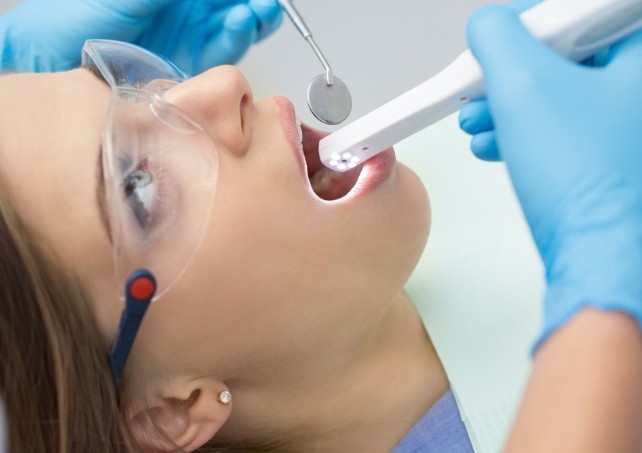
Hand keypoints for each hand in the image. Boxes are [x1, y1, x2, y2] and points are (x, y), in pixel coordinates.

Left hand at [0, 0, 281, 73]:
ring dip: (251, 19)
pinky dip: (237, 39)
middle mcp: (184, 13)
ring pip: (234, 28)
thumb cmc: (72, 14)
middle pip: (233, 7)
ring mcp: (188, 39)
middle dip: (255, 5)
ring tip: (255, 12)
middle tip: (265, 4)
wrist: (50, 59)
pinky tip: (242, 24)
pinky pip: (222, 55)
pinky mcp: (187, 68)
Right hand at [464, 5, 641, 347]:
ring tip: (479, 120)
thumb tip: (487, 27)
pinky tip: (496, 140)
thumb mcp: (524, 87)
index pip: (576, 11)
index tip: (499, 37)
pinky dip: (524, 129)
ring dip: (508, 103)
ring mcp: (627, 120)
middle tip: (484, 83)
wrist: (600, 252)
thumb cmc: (587, 184)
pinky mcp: (610, 150)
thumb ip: (497, 40)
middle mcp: (638, 85)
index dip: (528, 22)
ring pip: (559, 90)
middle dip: (509, 70)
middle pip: (565, 51)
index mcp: (640, 54)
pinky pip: (561, 123)